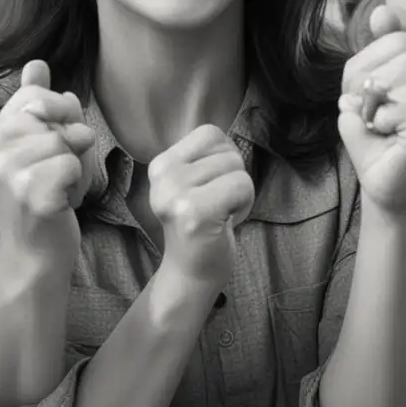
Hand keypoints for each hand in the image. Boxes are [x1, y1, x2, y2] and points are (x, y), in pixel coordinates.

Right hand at [0, 61, 93, 264]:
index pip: (37, 96)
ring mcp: (10, 173)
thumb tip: (36, 63)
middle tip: (62, 170)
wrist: (35, 254)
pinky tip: (64, 202)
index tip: (59, 139)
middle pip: (56, 116)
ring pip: (68, 141)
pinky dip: (78, 184)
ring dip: (78, 166)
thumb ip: (34, 104)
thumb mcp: (36, 146)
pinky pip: (73, 165)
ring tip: (62, 188)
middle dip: (74, 140)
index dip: (62, 112)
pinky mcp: (31, 195)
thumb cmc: (41, 196)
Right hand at [152, 125, 252, 291]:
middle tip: (217, 206)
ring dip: (240, 193)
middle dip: (234, 178)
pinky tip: (226, 222)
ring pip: (236, 168)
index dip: (224, 158)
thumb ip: (204, 159)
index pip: (209, 133)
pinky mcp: (194, 212)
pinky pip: (241, 185)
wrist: (191, 274)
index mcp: (160, 165)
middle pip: (227, 152)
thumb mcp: (191, 185)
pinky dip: (245, 204)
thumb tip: (229, 141)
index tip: (213, 187)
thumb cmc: (200, 228)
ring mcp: (175, 194)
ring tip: (221, 214)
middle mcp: (163, 176)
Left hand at [338, 5, 405, 210]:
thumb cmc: (372, 135)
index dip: (370, 63)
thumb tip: (383, 12)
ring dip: (376, 105)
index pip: (394, 34)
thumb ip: (372, 51)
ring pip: (397, 76)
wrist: (383, 179)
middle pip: (397, 49)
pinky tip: (392, 134)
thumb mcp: (360, 86)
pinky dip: (384, 121)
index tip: (369, 91)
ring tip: (383, 124)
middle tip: (374, 112)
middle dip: (370, 84)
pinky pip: (400, 104)